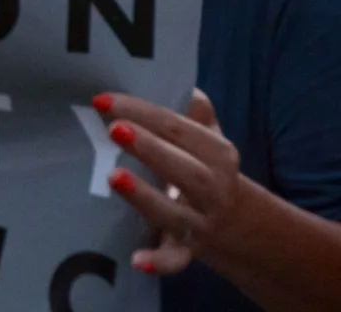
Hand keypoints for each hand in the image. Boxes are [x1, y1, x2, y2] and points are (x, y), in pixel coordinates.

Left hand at [95, 89, 239, 274]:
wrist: (237, 221)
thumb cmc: (205, 165)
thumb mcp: (207, 136)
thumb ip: (193, 109)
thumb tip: (178, 79)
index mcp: (217, 153)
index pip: (179, 128)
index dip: (142, 112)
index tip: (103, 100)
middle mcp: (213, 188)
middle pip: (185, 170)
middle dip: (151, 149)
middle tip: (114, 130)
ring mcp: (201, 221)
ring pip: (175, 214)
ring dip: (145, 197)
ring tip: (114, 176)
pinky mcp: (188, 249)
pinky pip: (175, 259)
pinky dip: (159, 261)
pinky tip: (137, 259)